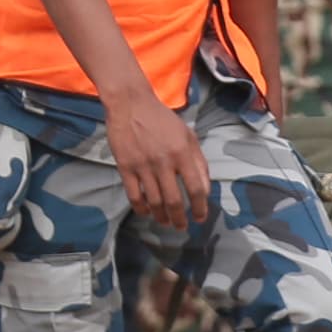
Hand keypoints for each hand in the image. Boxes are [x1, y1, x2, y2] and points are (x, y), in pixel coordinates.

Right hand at [106, 84, 212, 226]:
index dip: (200, 207)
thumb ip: (199, 161)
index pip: (196, 188)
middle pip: (174, 201)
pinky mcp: (126, 167)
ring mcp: (143, 166)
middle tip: (181, 226)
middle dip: (179, 219)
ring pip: (154, 202)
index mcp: (182, 153)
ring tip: (165, 222)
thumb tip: (205, 189)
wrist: (131, 104)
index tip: (199, 217)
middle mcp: (164, 162)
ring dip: (161, 217)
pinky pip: (134, 196)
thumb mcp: (188, 135)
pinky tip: (147, 212)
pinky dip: (141, 209)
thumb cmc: (162, 119)